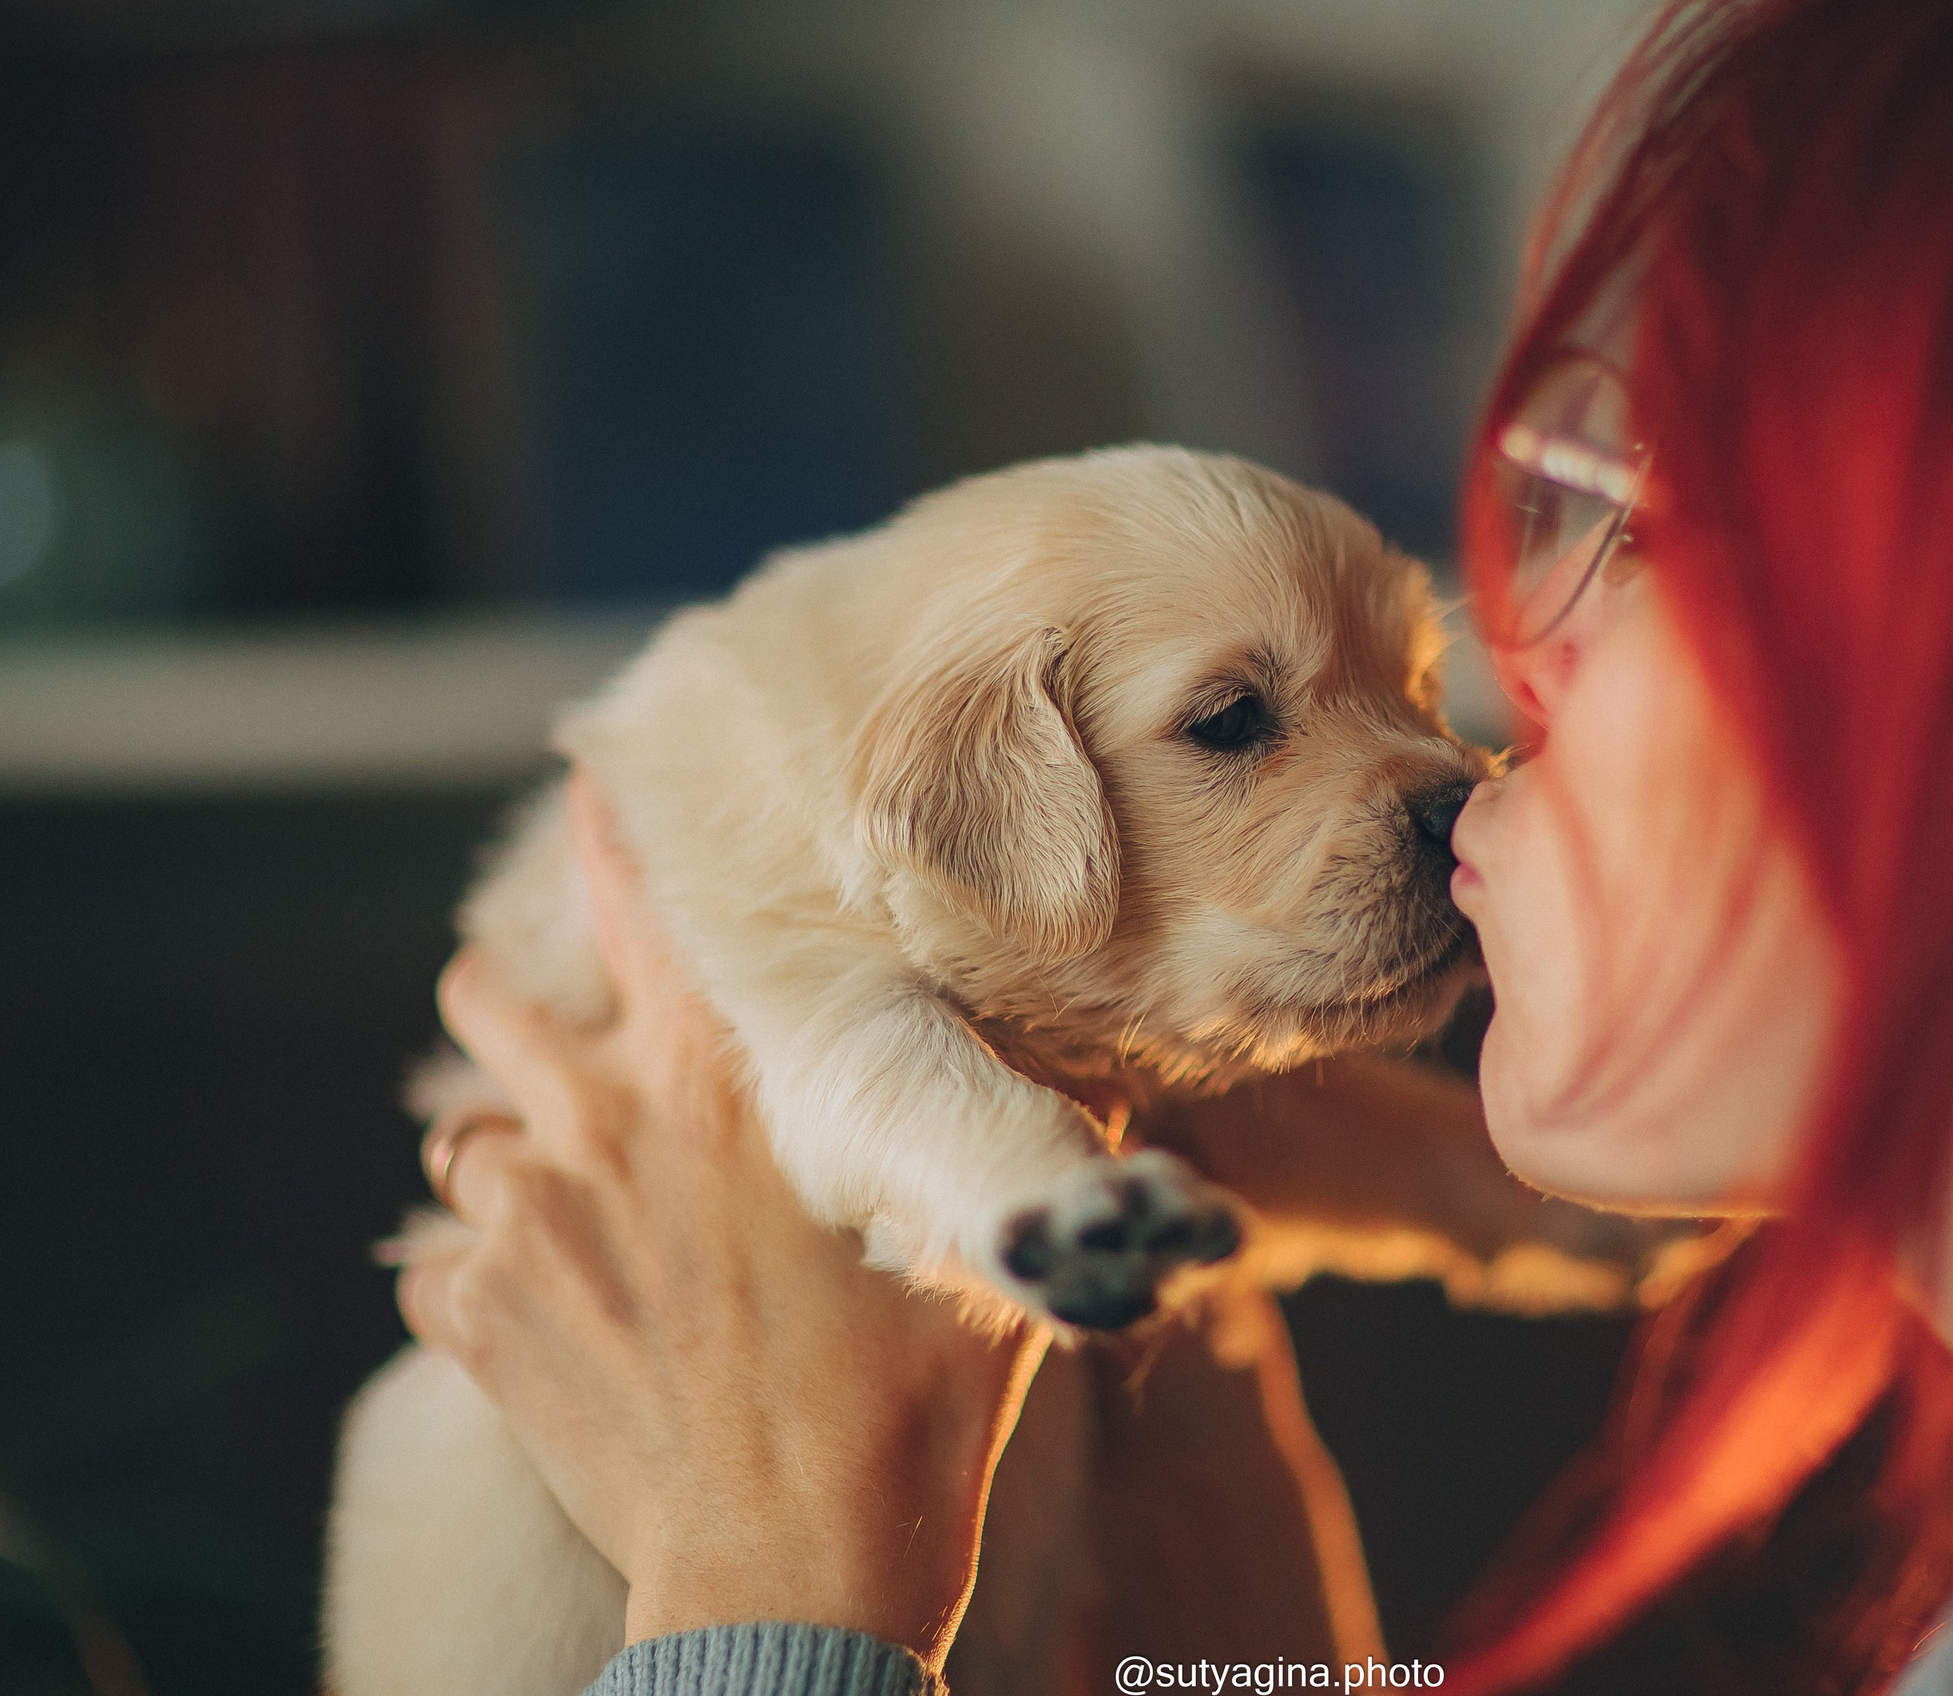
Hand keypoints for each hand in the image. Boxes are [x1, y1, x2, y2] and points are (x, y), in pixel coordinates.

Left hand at [394, 773, 1045, 1663]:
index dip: (602, 832)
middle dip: (505, 998)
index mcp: (723, 1084)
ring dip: (501, 1150)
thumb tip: (1106, 1095)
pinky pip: (435, 1266)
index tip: (589, 787)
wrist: (794, 1576)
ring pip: (458, 1134)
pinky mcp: (473, 1321)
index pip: (635, 904)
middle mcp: (602, 1122)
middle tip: (541, 1023)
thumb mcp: (981, 1258)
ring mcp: (524, 1222)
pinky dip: (477, 1280)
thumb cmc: (906, 1413)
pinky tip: (540, 1318)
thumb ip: (1022, 1152)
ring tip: (556, 1195)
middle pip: (490, 1001)